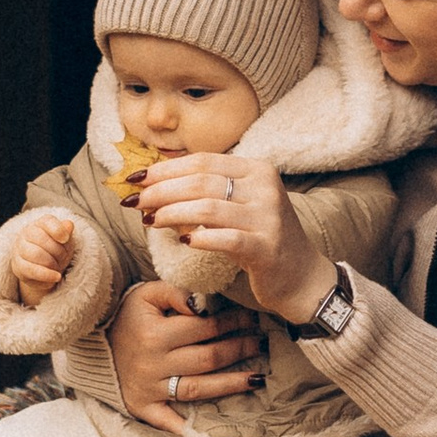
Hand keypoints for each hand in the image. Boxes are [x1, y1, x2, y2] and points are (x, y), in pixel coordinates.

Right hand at [11, 207, 78, 302]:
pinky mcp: (18, 266)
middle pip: (43, 240)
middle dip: (58, 252)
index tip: (66, 239)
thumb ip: (66, 232)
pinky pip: (32, 270)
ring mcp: (19, 250)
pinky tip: (57, 277)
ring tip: (58, 267)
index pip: (47, 221)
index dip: (58, 230)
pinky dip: (47, 275)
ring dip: (53, 263)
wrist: (43, 270)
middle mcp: (26, 233)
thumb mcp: (64, 241)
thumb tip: (69, 225)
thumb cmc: (55, 251)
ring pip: (37, 254)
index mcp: (40, 224)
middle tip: (64, 258)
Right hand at [108, 276, 264, 436]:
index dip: (233, 322)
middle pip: (208, 358)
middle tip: (261, 343)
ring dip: (231, 384)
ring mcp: (150, 388)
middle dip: (240, 349)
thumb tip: (204, 303)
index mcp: (155, 333)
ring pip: (198, 389)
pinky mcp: (144, 407)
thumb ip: (176, 292)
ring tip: (258, 378)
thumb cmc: (128, 317)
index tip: (253, 319)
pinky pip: (168, 421)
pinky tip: (212, 432)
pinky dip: (187, 428)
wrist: (95, 346)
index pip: (204, 327)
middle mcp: (154, 363)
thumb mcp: (146, 294)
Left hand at [134, 155, 334, 321]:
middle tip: (135, 202)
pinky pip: (226, 239)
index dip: (165, 169)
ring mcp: (268, 217)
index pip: (203, 161)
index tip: (135, 178)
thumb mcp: (238, 206)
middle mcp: (265, 187)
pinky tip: (182, 242)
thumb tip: (153, 183)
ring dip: (172, 214)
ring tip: (151, 221)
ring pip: (208, 208)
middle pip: (201, 182)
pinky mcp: (267, 247)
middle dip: (161, 191)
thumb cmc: (259, 238)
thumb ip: (206, 191)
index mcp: (257, 169)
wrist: (301, 276)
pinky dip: (200, 238)